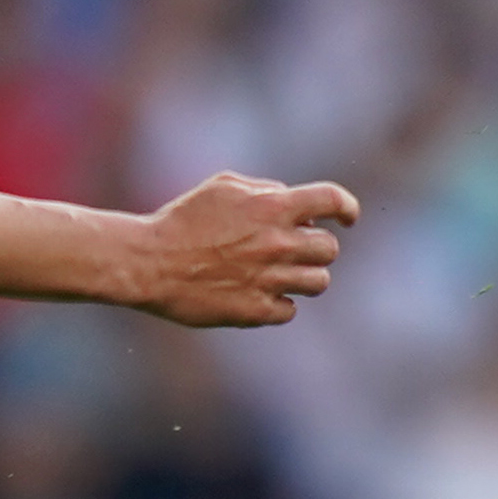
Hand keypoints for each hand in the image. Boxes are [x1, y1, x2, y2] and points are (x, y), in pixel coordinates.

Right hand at [123, 172, 359, 327]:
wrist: (149, 263)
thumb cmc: (182, 220)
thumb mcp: (222, 186)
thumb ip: (263, 190)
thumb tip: (289, 199)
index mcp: (272, 207)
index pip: (332, 200)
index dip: (347, 208)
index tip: (348, 217)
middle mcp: (278, 244)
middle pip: (330, 249)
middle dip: (317, 247)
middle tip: (294, 249)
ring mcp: (269, 280)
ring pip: (319, 282)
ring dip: (305, 276)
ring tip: (280, 273)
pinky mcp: (255, 311)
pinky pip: (290, 310)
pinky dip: (280, 303)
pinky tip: (259, 294)